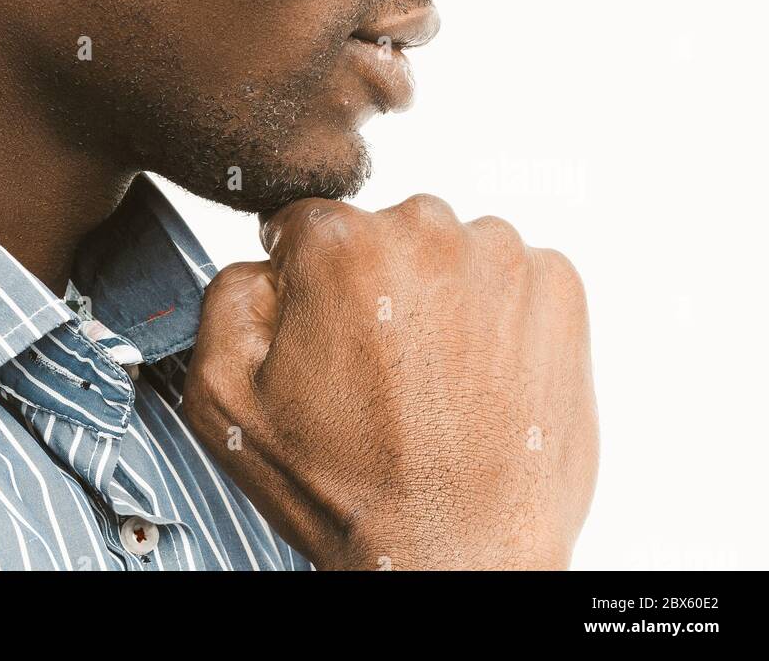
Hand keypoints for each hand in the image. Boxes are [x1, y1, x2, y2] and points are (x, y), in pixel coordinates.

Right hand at [183, 194, 598, 569]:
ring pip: (451, 253)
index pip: (306, 227)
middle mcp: (424, 228)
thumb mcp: (225, 398)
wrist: (456, 555)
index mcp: (339, 244)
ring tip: (436, 381)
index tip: (326, 335)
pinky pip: (513, 276)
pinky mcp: (558, 286)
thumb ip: (226, 296)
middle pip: (384, 233)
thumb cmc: (348, 488)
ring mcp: (500, 255)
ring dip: (441, 297)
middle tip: (380, 371)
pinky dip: (498, 314)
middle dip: (375, 287)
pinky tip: (481, 376)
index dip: (306, 285)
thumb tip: (265, 263)